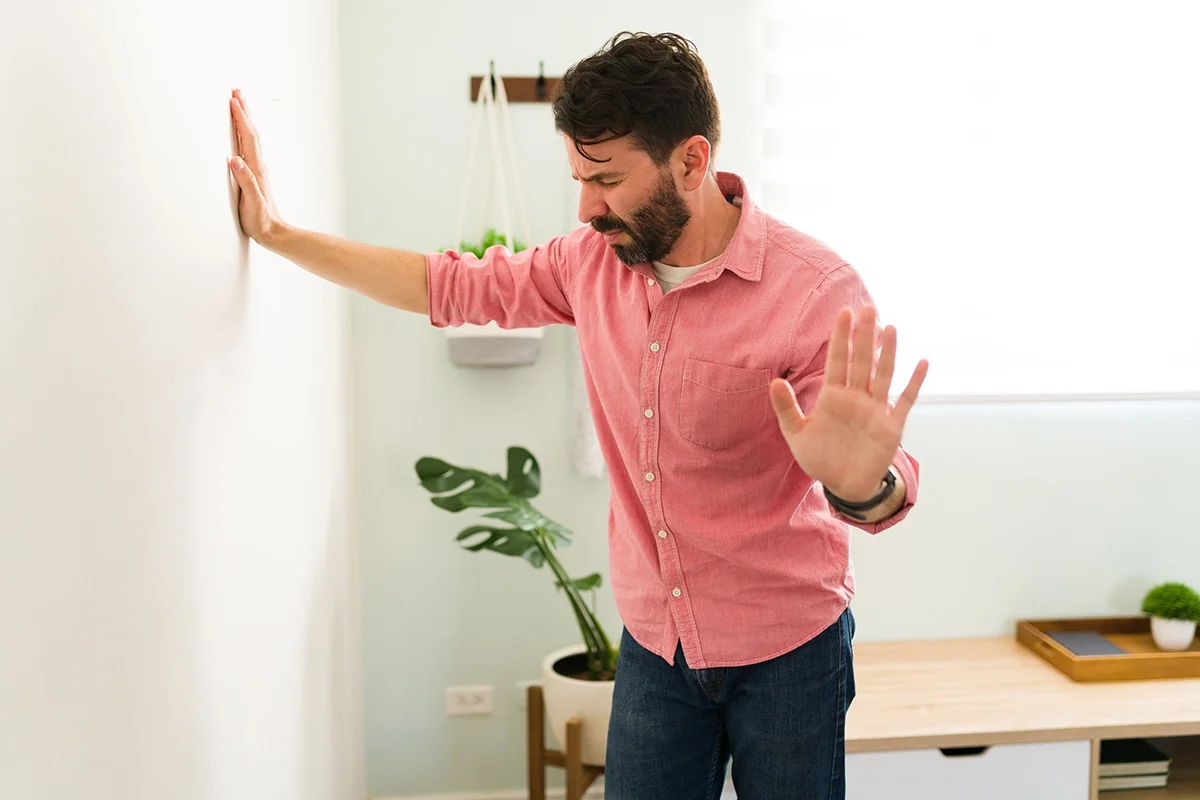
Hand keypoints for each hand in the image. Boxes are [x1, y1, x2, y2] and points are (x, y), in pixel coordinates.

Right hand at [228, 89, 283, 242]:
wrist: (273, 233)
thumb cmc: (261, 220)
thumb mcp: (252, 202)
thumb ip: (245, 181)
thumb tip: (235, 160)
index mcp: (256, 169)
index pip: (247, 138)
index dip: (240, 119)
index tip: (233, 100)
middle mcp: (258, 166)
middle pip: (251, 133)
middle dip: (244, 112)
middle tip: (237, 92)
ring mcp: (257, 169)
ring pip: (251, 138)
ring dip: (245, 120)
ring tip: (239, 105)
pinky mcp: (254, 175)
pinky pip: (249, 148)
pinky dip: (244, 135)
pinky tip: (241, 134)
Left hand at [770, 306, 927, 501]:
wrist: (844, 485)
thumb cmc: (820, 458)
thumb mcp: (797, 434)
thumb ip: (786, 408)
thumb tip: (774, 381)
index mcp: (833, 397)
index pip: (838, 360)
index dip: (841, 338)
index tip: (843, 313)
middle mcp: (856, 398)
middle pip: (861, 361)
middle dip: (864, 336)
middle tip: (867, 308)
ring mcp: (875, 410)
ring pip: (883, 375)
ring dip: (888, 353)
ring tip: (891, 328)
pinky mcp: (891, 426)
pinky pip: (905, 401)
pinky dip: (914, 383)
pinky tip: (922, 364)